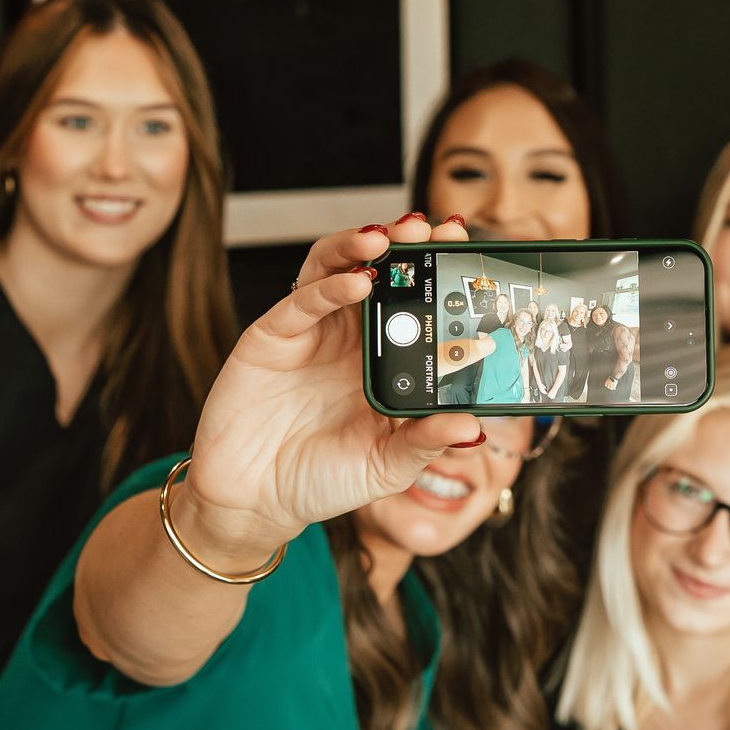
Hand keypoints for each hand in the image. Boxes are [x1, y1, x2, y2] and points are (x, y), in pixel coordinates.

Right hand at [181, 217, 480, 555]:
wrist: (255, 500)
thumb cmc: (323, 480)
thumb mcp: (387, 466)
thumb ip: (426, 443)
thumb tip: (474, 427)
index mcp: (387, 362)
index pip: (419, 305)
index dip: (441, 276)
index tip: (470, 254)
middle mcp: (351, 339)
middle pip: (382, 273)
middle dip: (410, 245)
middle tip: (439, 228)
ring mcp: (313, 333)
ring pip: (338, 270)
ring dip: (365, 248)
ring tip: (393, 238)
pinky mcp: (273, 337)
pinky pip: (303, 301)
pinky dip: (330, 286)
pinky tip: (359, 280)